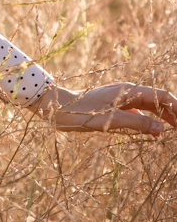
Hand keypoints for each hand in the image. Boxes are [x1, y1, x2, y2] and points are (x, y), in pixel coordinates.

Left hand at [37, 82, 176, 135]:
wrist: (56, 107)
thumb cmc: (81, 112)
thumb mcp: (110, 120)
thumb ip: (136, 124)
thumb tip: (160, 130)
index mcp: (129, 91)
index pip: (162, 96)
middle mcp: (127, 92)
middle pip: (157, 100)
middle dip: (173, 112)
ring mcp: (120, 99)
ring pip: (147, 107)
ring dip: (161, 117)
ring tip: (173, 129)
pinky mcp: (113, 106)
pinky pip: (136, 112)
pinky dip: (147, 120)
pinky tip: (151, 131)